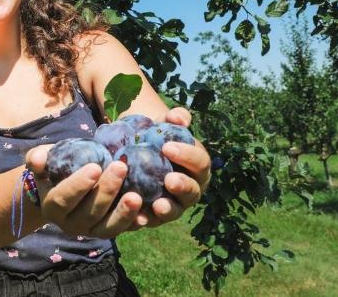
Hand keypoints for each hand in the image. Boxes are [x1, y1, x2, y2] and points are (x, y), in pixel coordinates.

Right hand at [25, 144, 141, 238]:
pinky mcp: (108, 231)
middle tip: (121, 167)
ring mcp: (90, 230)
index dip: (78, 185)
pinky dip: (134, 223)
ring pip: (107, 228)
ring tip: (137, 196)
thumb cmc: (54, 168)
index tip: (95, 166)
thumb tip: (38, 160)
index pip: (63, 199)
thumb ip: (37, 158)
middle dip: (106, 191)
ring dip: (123, 213)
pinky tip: (147, 212)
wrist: (64, 186)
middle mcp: (70, 224)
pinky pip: (122, 231)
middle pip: (89, 213)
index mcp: (52, 207)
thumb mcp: (43, 159)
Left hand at [136, 106, 210, 227]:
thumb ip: (176, 119)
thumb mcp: (165, 125)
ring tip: (158, 205)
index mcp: (197, 166)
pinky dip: (146, 220)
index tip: (167, 147)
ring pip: (175, 210)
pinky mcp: (156, 216)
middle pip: (192, 191)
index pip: (200, 162)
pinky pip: (152, 221)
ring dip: (168, 209)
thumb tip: (177, 117)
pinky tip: (137, 218)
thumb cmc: (157, 138)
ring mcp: (174, 204)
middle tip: (169, 179)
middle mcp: (190, 188)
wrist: (138, 152)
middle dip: (182, 186)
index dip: (187, 155)